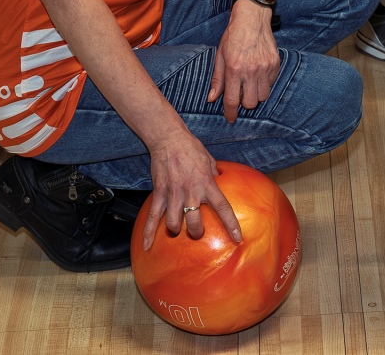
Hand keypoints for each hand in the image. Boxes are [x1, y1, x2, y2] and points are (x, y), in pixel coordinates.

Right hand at [143, 121, 239, 243]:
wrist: (169, 139)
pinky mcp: (159, 193)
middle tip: (197, 232)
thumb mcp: (209, 161)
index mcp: (207, 184)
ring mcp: (173, 194)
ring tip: (178, 231)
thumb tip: (220, 182)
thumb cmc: (191, 148)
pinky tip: (147, 246)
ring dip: (176, 232)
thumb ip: (214, 175)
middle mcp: (191, 192)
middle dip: (197, 233)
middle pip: (195, 223)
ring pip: (174, 224)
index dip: (231, 225)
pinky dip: (148, 233)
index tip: (237, 238)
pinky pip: (153, 217)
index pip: (223, 207)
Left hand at [210, 0, 281, 123]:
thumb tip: (211, 99)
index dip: (230, 113)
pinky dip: (265, 84)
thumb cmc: (233, 36)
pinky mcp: (275, 64)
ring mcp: (265, 67)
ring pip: (263, 96)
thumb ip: (217, 79)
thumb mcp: (220, 56)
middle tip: (240, 94)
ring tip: (250, 84)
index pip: (232, 100)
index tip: (230, 118)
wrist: (252, 18)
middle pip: (250, 103)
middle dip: (244, 103)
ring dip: (255, 94)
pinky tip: (258, 74)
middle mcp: (251, 71)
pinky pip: (271, 84)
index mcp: (234, 69)